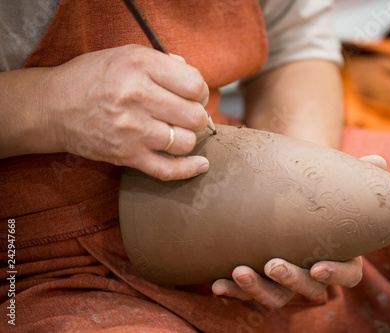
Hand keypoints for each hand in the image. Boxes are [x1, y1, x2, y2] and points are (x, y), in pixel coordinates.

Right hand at [46, 44, 209, 179]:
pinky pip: (168, 170)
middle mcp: (136, 97)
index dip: (200, 91)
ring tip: (177, 131)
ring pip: (186, 142)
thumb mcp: (124, 54)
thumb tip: (192, 78)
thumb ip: (162, 62)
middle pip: (194, 116)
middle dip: (197, 115)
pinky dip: (189, 170)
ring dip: (188, 138)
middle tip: (186, 113)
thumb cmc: (92, 78)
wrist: (53, 107)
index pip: (194, 84)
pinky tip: (201, 165)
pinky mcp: (127, 156)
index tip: (194, 94)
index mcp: (139, 66)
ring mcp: (132, 130)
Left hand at [212, 155, 386, 308]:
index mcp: (339, 255)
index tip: (319, 266)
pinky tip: (216, 284)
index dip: (336, 274)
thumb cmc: (316, 197)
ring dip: (258, 289)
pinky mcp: (260, 280)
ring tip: (239, 272)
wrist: (286, 201)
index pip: (348, 275)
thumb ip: (357, 177)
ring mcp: (285, 280)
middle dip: (291, 280)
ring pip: (277, 297)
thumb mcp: (333, 185)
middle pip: (309, 288)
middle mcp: (312, 273)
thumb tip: (379, 162)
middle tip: (273, 265)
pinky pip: (248, 294)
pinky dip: (234, 291)